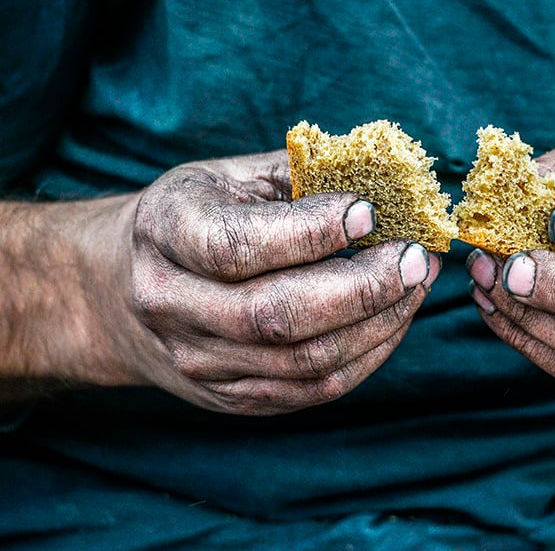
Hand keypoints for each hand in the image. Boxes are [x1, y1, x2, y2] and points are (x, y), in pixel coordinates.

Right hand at [129, 151, 437, 414]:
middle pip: (277, 316)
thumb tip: (387, 180)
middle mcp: (171, 303)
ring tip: (416, 285)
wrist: (119, 289)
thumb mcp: (229, 176)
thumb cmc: (195, 216)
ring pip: (305, 362)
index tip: (370, 211)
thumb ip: (301, 174)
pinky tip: (392, 319)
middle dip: (366, 288)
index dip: (313, 231)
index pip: (240, 245)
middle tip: (417, 258)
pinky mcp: (230, 397)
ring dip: (379, 324)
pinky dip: (367, 356)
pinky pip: (313, 391)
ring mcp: (199, 360)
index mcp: (167, 230)